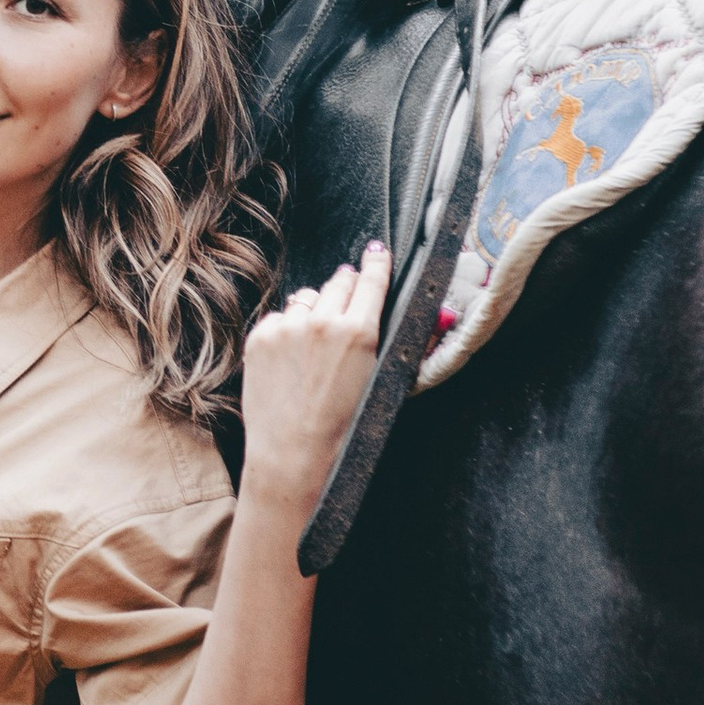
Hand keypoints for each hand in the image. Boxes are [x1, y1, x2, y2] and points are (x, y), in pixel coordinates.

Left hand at [238, 240, 388, 522]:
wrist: (293, 452)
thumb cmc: (346, 426)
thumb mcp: (385, 381)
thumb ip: (409, 342)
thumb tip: (442, 314)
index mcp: (360, 331)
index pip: (371, 280)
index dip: (376, 263)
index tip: (376, 252)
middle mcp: (322, 322)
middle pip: (339, 282)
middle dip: (345, 289)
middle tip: (345, 307)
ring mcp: (287, 327)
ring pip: (307, 297)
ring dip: (314, 311)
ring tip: (315, 347)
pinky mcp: (261, 336)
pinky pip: (279, 317)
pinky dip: (286, 330)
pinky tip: (291, 359)